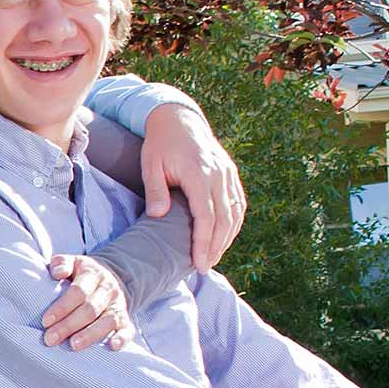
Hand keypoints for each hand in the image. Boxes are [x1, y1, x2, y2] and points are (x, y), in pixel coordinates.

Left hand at [41, 255, 134, 350]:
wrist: (111, 276)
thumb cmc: (81, 274)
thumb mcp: (72, 262)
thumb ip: (61, 263)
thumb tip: (57, 273)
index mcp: (93, 274)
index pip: (78, 291)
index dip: (62, 307)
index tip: (46, 321)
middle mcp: (108, 290)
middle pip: (90, 309)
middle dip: (69, 325)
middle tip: (50, 339)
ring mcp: (118, 305)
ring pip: (108, 321)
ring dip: (91, 334)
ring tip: (74, 345)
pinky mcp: (125, 319)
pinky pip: (128, 329)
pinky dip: (122, 338)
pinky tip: (111, 346)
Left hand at [140, 104, 246, 270]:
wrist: (178, 119)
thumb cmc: (160, 145)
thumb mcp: (150, 164)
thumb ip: (155, 190)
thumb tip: (158, 216)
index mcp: (199, 173)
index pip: (207, 215)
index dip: (205, 242)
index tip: (199, 263)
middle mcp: (219, 174)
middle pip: (224, 218)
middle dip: (216, 246)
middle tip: (204, 267)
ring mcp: (228, 173)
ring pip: (235, 212)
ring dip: (227, 237)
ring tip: (213, 257)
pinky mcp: (231, 174)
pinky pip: (238, 202)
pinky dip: (234, 222)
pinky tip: (224, 237)